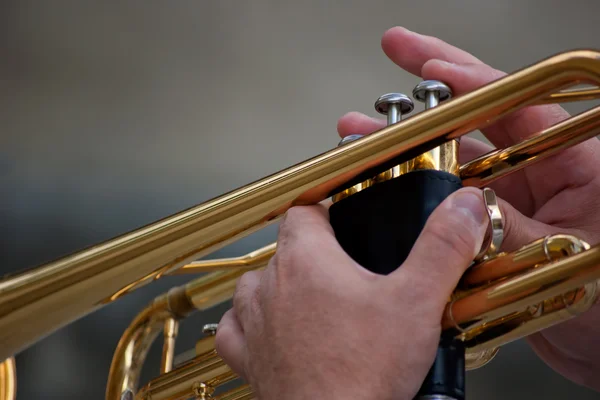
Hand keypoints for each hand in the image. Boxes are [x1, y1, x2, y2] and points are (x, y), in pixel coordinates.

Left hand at [215, 189, 488, 399]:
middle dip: (311, 251)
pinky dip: (250, 324)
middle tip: (343, 267)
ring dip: (279, 285)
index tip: (342, 219)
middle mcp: (270, 286)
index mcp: (306, 260)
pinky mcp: (249, 359)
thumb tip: (462, 207)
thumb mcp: (417, 302)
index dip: (324, 212)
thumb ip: (441, 248)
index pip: (303, 212)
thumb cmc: (363, 374)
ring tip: (312, 296)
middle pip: (284, 249)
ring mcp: (255, 323)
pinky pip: (236, 329)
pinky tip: (270, 329)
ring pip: (256, 285)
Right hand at [337, 27, 599, 389]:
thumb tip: (462, 209)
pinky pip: (448, 210)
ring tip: (364, 133)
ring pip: (454, 168)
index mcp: (575, 166)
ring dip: (408, 150)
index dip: (468, 80)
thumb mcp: (569, 256)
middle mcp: (539, 179)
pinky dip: (417, 199)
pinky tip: (385, 189)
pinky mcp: (492, 236)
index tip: (429, 65)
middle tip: (396, 60)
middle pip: (478, 125)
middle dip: (431, 97)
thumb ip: (512, 229)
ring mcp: (513, 207)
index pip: (518, 107)